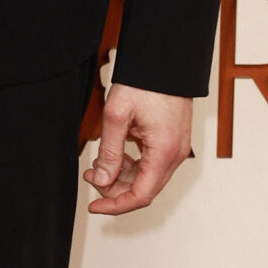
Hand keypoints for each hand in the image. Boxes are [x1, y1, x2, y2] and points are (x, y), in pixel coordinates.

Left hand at [84, 83, 193, 215]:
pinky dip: (132, 165)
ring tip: (99, 161)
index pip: (140, 195)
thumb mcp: (117, 116)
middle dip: (114, 188)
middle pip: (144, 189)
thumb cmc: (144, 83)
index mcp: (164, 152)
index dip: (115, 206)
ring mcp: (177, 148)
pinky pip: (152, 164)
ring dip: (122, 176)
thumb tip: (102, 181)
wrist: (164, 61)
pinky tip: (116, 153)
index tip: (94, 206)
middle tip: (91, 173)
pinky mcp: (173, 141)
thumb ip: (109, 153)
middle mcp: (176, 155)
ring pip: (147, 178)